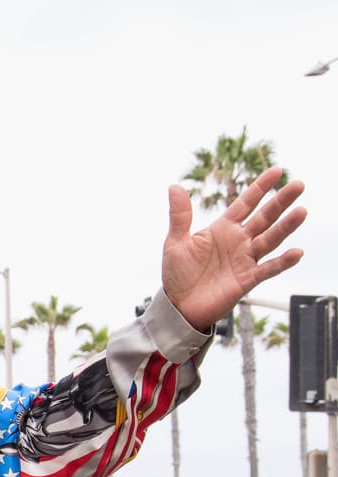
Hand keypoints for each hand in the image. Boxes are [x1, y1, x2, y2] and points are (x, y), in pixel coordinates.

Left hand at [162, 167, 306, 330]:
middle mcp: (238, 241)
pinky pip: (268, 269)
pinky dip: (282, 262)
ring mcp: (245, 259)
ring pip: (270, 239)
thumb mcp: (176, 242)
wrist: (178, 306)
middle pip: (264, 217)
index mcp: (223, 229)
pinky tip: (296, 252)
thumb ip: (180, 216)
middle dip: (281, 201)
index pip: (246, 203)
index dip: (260, 187)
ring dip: (286, 227)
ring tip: (301, 212)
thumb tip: (174, 187)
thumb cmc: (178, 274)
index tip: (277, 171)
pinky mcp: (247, 279)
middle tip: (298, 185)